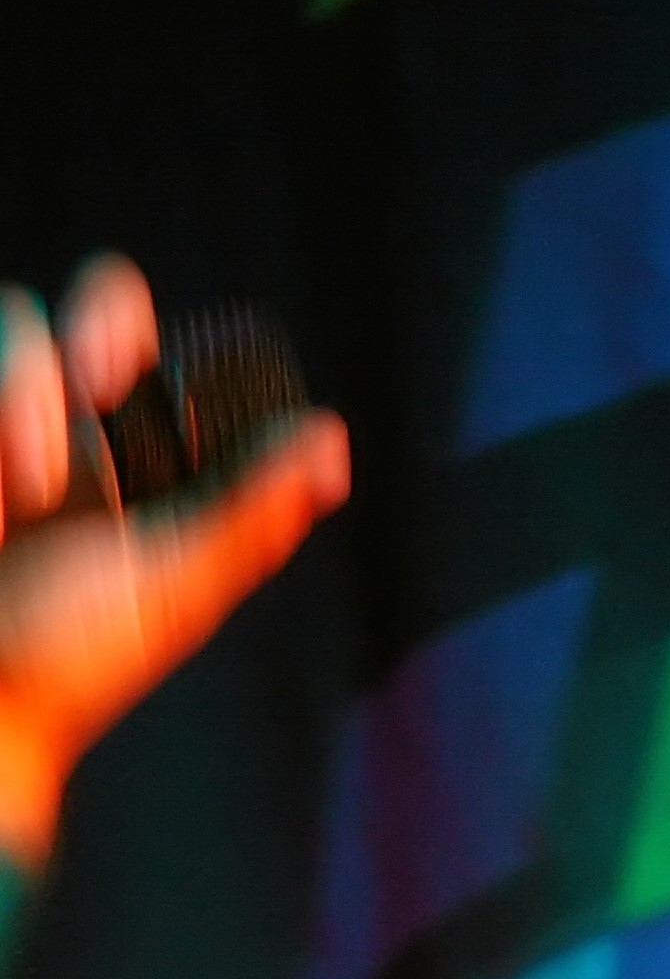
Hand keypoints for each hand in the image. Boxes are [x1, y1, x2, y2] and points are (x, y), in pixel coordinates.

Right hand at [0, 255, 349, 870]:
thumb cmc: (64, 663)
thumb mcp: (170, 587)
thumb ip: (249, 513)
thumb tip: (329, 439)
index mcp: (115, 457)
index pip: (135, 346)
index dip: (142, 330)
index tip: (141, 368)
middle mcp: (45, 430)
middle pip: (72, 314)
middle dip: (95, 318)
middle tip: (98, 373)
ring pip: (15, 324)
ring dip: (25, 391)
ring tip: (29, 485)